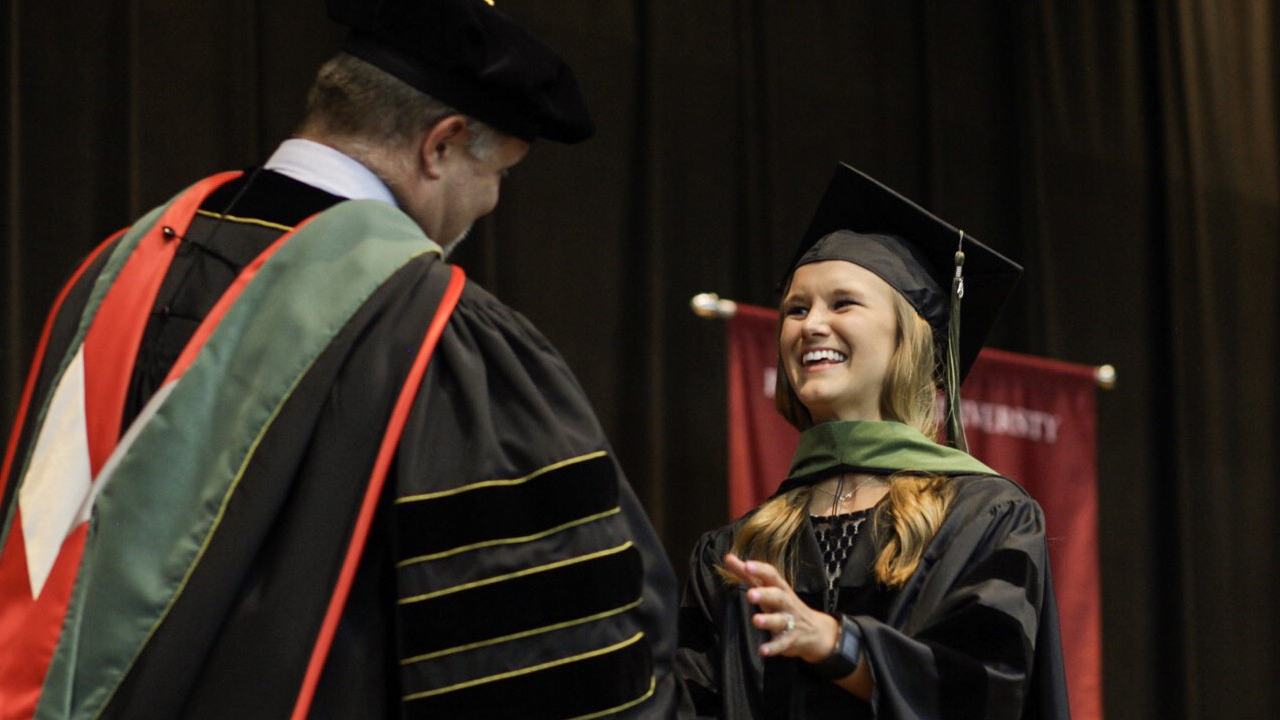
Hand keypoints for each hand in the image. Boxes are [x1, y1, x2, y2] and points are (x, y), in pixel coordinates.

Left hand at [722, 552, 838, 662]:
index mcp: (779, 588)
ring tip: (756, 620)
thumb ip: (747, 574)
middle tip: (750, 595)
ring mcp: (790, 622)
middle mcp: (786, 603)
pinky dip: (773, 648)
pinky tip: (763, 650)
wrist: (815, 630)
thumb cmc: (784, 604)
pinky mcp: (790, 640)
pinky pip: (782, 644)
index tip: (747, 565)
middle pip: (777, 596)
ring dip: (768, 621)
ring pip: (780, 620)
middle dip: (765, 594)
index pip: (771, 575)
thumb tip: (728, 557)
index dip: (760, 570)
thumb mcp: (768, 588)